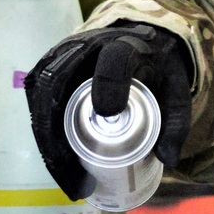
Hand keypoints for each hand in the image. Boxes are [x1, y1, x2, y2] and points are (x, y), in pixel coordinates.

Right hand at [24, 23, 192, 198]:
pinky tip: (55, 161)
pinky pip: (36, 98)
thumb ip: (176, 122)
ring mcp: (63, 53)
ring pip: (42, 94)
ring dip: (47, 140)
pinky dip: (42, 132)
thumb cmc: (155, 67)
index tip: (108, 115)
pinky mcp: (49, 64)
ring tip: (65, 176)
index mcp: (127, 45)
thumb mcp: (176, 90)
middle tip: (78, 177)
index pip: (115, 59)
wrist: (135, 36)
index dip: (109, 86)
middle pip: (60, 82)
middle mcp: (87, 45)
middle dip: (61, 135)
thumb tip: (168, 159)